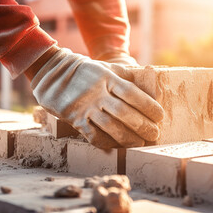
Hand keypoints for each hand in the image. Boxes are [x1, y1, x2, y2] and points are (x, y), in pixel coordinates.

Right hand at [31, 48, 163, 148]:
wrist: (52, 74)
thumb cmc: (86, 72)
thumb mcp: (106, 67)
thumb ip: (125, 75)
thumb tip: (149, 82)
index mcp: (107, 78)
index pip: (132, 93)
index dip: (148, 106)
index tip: (160, 116)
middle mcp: (97, 93)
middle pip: (124, 112)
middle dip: (142, 126)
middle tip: (155, 134)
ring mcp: (85, 107)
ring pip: (110, 126)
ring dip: (128, 137)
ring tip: (140, 143)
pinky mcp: (75, 119)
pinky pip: (93, 135)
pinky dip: (106, 143)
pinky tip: (117, 146)